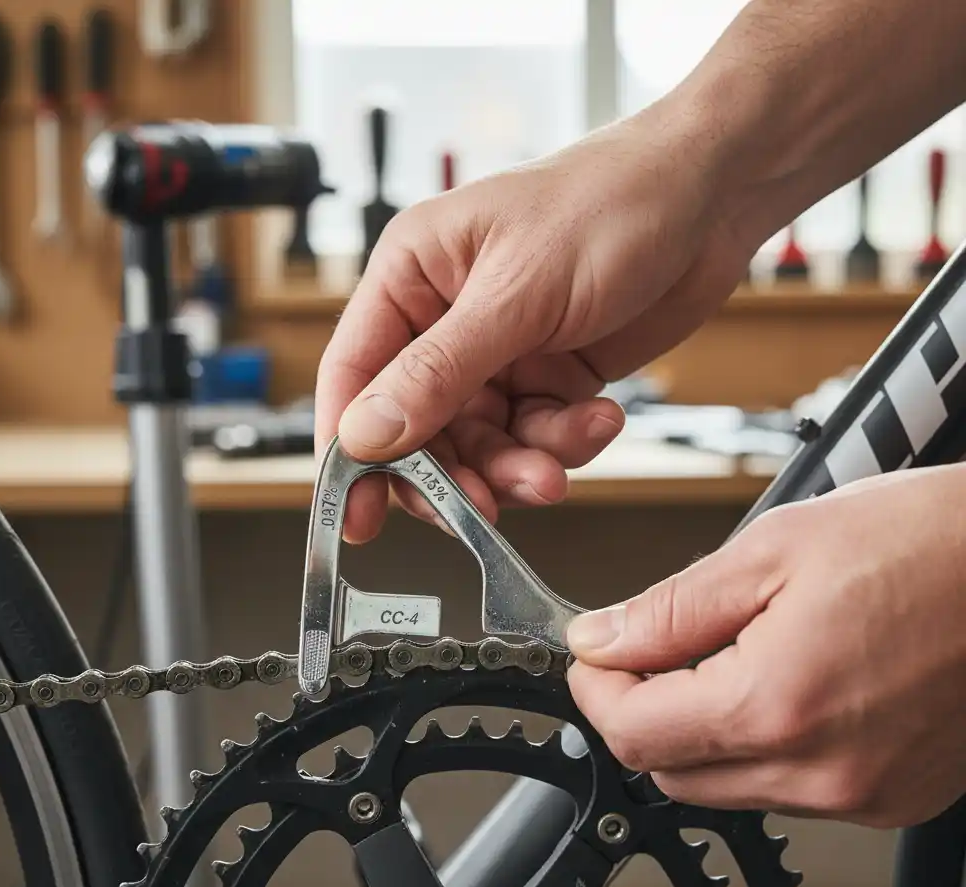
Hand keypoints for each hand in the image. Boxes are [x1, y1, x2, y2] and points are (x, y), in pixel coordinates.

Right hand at [315, 100, 765, 543]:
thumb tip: (362, 437)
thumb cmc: (610, 203)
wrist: (711, 196)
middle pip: (418, 428)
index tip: (358, 515)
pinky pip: (536, 437)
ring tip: (554, 468)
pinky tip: (598, 418)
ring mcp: (500, 352)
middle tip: (482, 506)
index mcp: (412, 277)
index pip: (354, 376)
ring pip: (482, 444)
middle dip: (454, 472)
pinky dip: (564, 442)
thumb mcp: (517, 293)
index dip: (348, 452)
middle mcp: (446, 319)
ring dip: (518, 465)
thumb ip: (438, 373)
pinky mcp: (548, 375)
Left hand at [565, 466, 965, 828]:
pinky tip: (783, 683)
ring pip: (727, 786)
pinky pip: (790, 788)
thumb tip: (601, 640)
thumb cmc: (927, 543)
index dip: (597, 690)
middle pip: (672, 771)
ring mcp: (863, 794)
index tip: (595, 653)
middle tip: (650, 648)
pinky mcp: (895, 797)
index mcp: (777, 705)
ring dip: (700, 729)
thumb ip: (671, 609)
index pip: (634, 734)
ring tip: (727, 654)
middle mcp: (821, 771)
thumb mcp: (774, 551)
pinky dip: (763, 744)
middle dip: (642, 711)